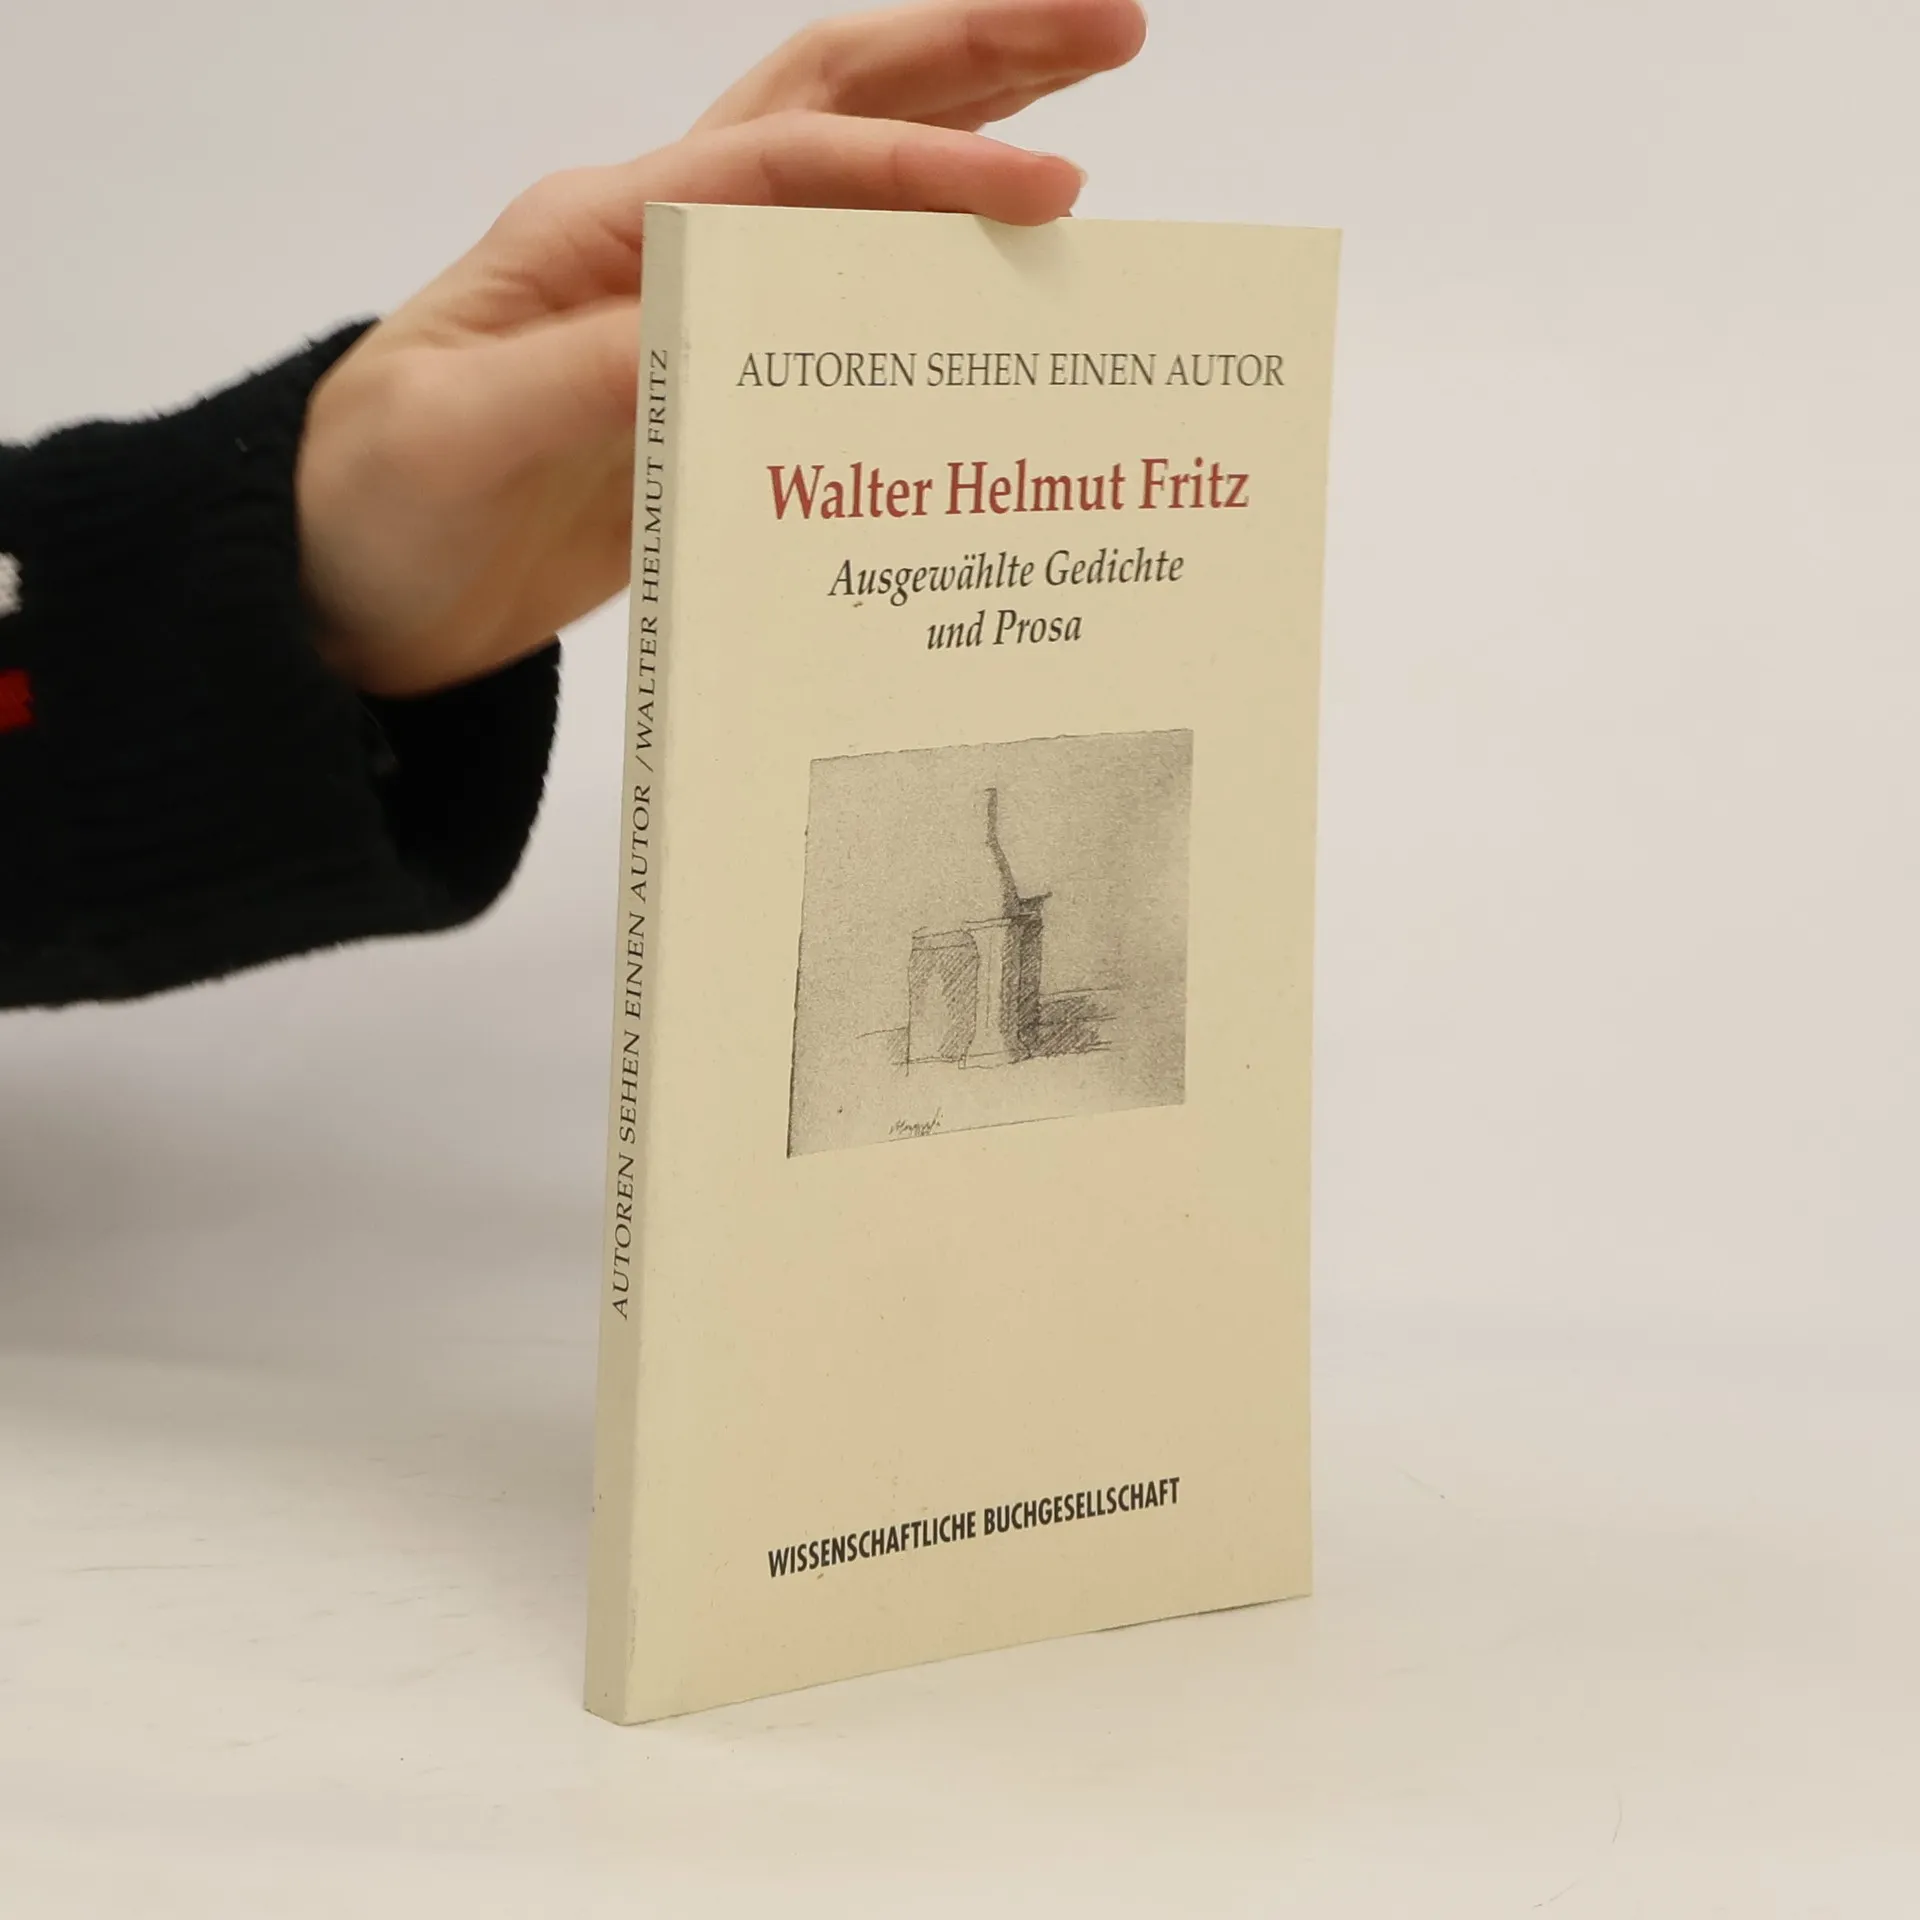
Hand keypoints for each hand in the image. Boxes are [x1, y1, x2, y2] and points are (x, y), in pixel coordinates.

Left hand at [295, 0, 1145, 698]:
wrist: (341, 588)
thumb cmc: (375, 503)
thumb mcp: (464, 436)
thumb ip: (597, 371)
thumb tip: (736, 321)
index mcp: (601, 231)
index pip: (794, 168)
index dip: (926, 173)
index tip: (1048, 197)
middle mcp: (652, 240)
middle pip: (833, 101)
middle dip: (975, 54)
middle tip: (1114, 23)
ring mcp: (684, 307)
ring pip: (844, 178)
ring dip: (962, 125)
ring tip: (1081, 101)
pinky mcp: (706, 383)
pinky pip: (836, 306)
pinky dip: (921, 265)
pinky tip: (989, 278)